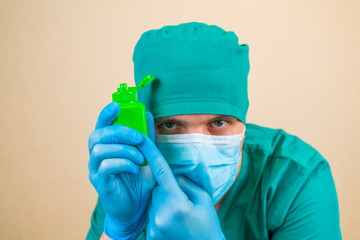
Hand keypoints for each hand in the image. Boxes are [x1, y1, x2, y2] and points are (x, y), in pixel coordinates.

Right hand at [88, 102, 156, 238]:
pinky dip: (124, 163)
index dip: (106, 114)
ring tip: (140, 158)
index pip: (101, 126)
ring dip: (124, 150)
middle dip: (119, 132)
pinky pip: (106, 166)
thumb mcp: (147, 155)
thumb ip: (146, 136)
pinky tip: (135, 168)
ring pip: (100, 150)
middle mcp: (96, 156)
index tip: (117, 106)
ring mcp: (95, 169)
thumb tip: (147, 114)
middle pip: (97, 135)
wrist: (137, 207)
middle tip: (138, 137)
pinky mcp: (99, 182)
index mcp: (106, 146)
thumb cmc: (139, 180)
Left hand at [137, 137, 225, 239]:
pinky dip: (161, 216)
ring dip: (164, 204)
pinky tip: (173, 225)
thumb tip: (174, 177)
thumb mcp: (204, 200)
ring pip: (154, 202)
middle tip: (183, 203)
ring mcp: (154, 226)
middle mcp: (162, 214)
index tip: (143, 140)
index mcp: (177, 203)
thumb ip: (187, 185)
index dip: (151, 154)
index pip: (162, 173)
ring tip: (179, 217)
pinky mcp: (150, 234)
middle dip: (167, 190)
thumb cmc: (207, 225)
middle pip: (157, 189)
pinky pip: (152, 215)